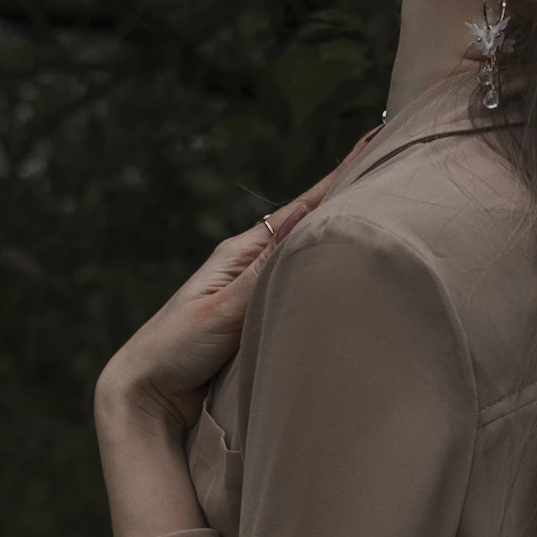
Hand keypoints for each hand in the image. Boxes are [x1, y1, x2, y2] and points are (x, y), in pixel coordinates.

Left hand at [93, 149, 365, 440]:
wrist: (146, 397)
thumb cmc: (175, 350)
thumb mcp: (220, 308)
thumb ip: (264, 267)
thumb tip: (303, 214)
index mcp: (241, 252)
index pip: (303, 206)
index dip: (340, 176)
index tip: (375, 139)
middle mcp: (252, 265)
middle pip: (310, 224)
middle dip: (349, 195)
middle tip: (391, 162)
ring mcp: (255, 290)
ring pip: (307, 254)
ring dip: (340, 232)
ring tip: (380, 205)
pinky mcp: (259, 319)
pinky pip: (300, 285)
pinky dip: (326, 269)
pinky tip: (344, 265)